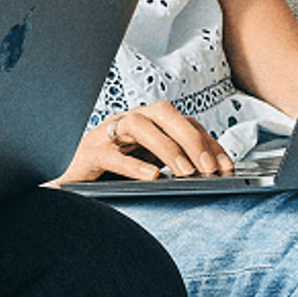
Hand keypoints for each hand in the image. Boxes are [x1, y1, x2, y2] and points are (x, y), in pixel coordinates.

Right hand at [58, 103, 234, 183]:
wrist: (70, 184)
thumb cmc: (113, 174)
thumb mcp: (150, 166)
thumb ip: (175, 165)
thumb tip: (214, 175)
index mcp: (148, 123)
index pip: (185, 122)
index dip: (208, 142)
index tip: (226, 168)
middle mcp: (130, 121)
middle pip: (164, 113)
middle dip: (191, 138)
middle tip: (208, 168)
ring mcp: (108, 133)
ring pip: (139, 125)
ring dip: (166, 147)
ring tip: (184, 172)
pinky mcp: (90, 152)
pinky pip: (112, 153)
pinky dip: (134, 164)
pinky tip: (152, 176)